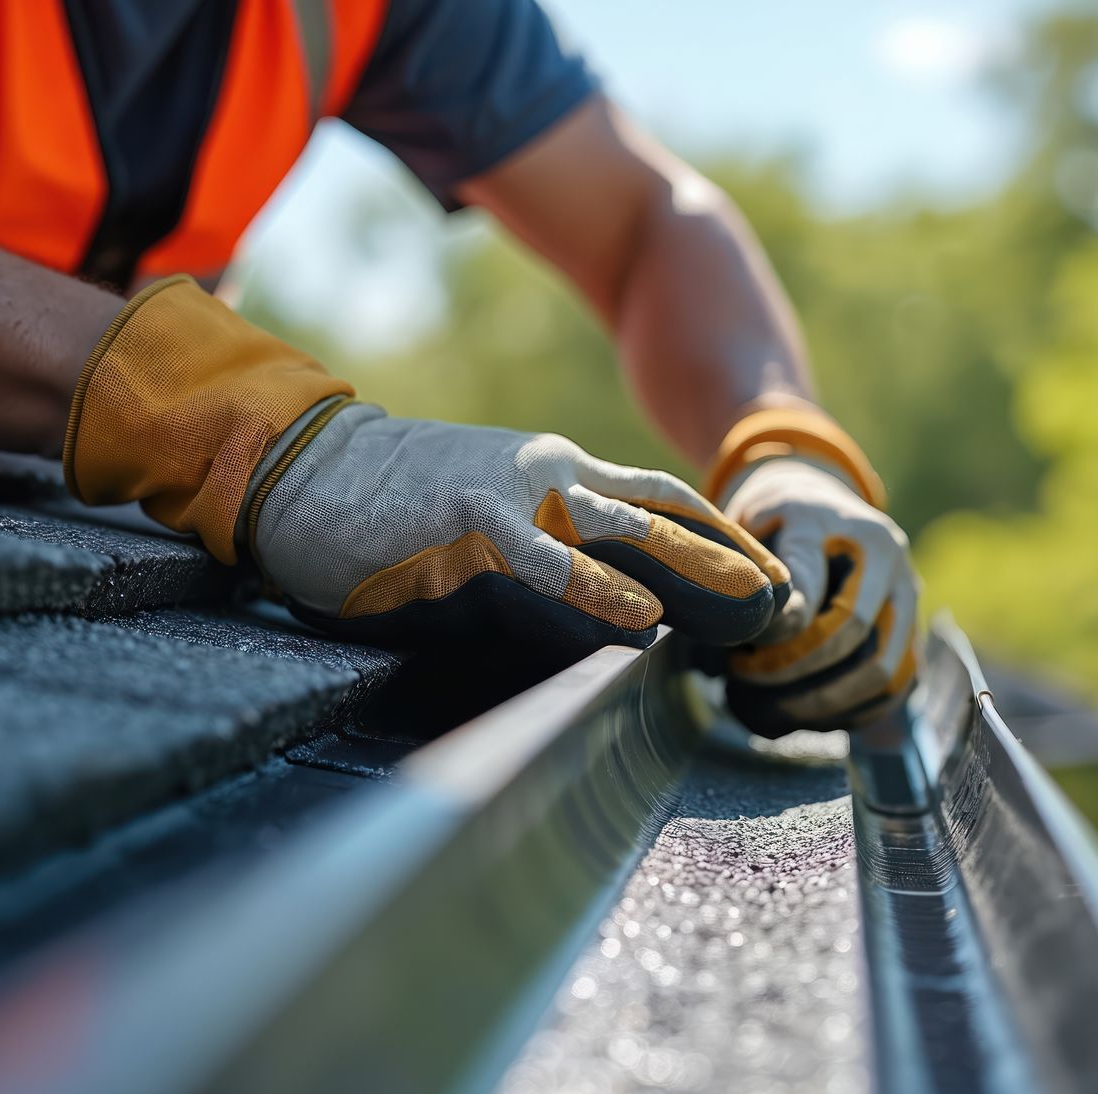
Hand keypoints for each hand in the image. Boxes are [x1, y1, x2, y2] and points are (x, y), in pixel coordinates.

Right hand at [63, 276, 787, 655]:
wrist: (302, 467)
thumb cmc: (391, 509)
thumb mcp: (492, 524)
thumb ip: (554, 556)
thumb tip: (615, 620)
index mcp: (562, 474)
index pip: (667, 502)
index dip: (727, 540)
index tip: (777, 584)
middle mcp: (554, 473)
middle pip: (670, 510)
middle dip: (737, 556)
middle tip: (795, 605)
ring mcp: (514, 492)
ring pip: (628, 527)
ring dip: (697, 568)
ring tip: (756, 607)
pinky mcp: (466, 521)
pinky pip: (543, 557)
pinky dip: (595, 589)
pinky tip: (639, 622)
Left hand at [718, 455, 918, 735]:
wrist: (821, 509)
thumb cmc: (782, 518)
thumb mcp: (764, 519)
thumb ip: (770, 569)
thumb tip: (772, 624)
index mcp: (867, 538)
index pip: (837, 605)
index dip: (789, 642)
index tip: (740, 656)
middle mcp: (899, 571)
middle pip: (863, 644)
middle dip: (798, 674)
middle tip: (745, 680)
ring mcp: (910, 607)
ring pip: (884, 675)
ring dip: (823, 703)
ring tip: (769, 706)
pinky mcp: (910, 638)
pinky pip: (893, 690)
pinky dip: (847, 712)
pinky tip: (801, 713)